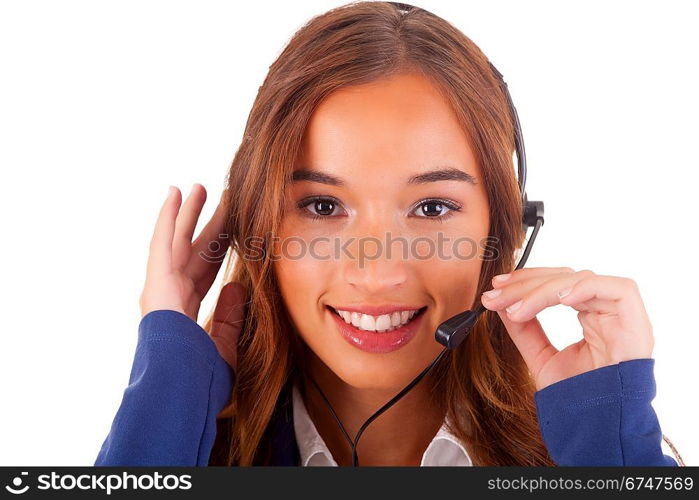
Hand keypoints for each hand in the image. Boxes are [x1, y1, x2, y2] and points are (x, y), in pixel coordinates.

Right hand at [139, 183, 246, 370]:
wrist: (179, 384)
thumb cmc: (199, 376)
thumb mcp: (223, 343)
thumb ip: (230, 316)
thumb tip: (237, 287)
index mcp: (188, 310)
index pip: (207, 270)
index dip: (221, 248)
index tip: (236, 229)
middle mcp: (173, 294)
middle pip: (196, 249)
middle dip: (210, 225)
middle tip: (222, 200)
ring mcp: (162, 286)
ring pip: (178, 239)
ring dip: (188, 212)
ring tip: (198, 188)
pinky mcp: (157, 279)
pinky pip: (163, 241)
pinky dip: (168, 216)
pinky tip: (175, 193)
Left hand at [480, 267, 653, 390]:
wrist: (599, 426)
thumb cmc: (578, 398)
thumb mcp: (541, 358)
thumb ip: (525, 330)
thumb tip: (501, 303)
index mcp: (591, 317)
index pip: (557, 285)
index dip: (526, 281)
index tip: (495, 288)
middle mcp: (607, 311)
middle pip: (565, 278)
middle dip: (526, 284)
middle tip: (496, 295)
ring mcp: (623, 316)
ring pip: (583, 280)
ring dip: (544, 289)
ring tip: (516, 309)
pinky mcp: (637, 321)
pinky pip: (619, 289)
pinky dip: (585, 288)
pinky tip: (559, 299)